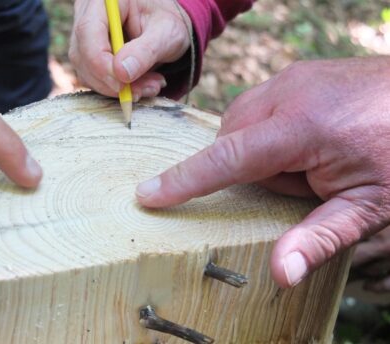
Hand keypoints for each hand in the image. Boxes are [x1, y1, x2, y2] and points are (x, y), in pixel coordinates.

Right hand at [69, 0, 190, 99]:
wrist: (166, 28)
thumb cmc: (167, 23)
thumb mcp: (167, 33)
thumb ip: (146, 51)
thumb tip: (122, 72)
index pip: (88, 31)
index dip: (101, 63)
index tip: (123, 85)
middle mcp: (88, 12)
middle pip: (82, 54)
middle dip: (111, 81)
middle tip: (142, 91)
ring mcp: (84, 34)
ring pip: (85, 70)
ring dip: (115, 88)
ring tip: (149, 87)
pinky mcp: (86, 53)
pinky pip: (92, 77)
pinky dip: (115, 88)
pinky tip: (139, 85)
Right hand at [135, 57, 389, 287]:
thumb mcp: (372, 205)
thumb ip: (321, 237)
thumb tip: (279, 275)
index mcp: (304, 127)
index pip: (227, 157)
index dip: (183, 180)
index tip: (148, 194)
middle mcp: (290, 93)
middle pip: (233, 139)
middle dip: (250, 167)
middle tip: (300, 181)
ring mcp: (293, 77)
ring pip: (242, 122)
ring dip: (259, 148)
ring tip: (305, 160)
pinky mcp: (297, 73)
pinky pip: (260, 106)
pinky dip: (269, 129)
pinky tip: (305, 139)